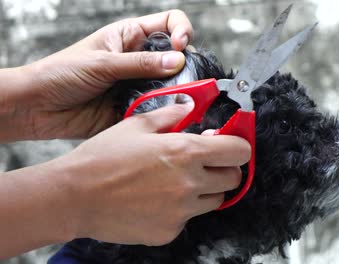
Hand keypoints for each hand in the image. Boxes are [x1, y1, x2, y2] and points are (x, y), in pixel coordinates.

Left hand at [16, 10, 192, 139]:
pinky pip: (158, 109)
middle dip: (185, 67)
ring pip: (171, 86)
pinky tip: (160, 115)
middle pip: (177, 57)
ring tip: (172, 99)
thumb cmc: (61, 73)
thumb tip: (177, 61)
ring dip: (175, 92)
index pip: (169, 23)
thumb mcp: (103, 63)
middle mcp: (139, 60)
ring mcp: (139, 84)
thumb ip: (141, 64)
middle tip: (182, 79)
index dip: (182, 31)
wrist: (39, 108)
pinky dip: (163, 112)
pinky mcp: (136, 107)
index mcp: (131, 37)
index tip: (180, 47)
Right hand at [59, 104, 250, 244]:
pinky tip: (157, 200)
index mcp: (186, 152)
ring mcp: (181, 211)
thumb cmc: (102, 158)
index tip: (230, 144)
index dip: (238, 146)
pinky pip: (188, 218)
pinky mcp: (170, 231)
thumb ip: (171, 114)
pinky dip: (181, 209)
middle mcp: (190, 184)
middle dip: (224, 168)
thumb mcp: (137, 126)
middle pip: (233, 178)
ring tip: (177, 181)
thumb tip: (190, 108)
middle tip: (204, 163)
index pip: (239, 151)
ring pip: (214, 200)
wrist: (74, 197)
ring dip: (205, 190)